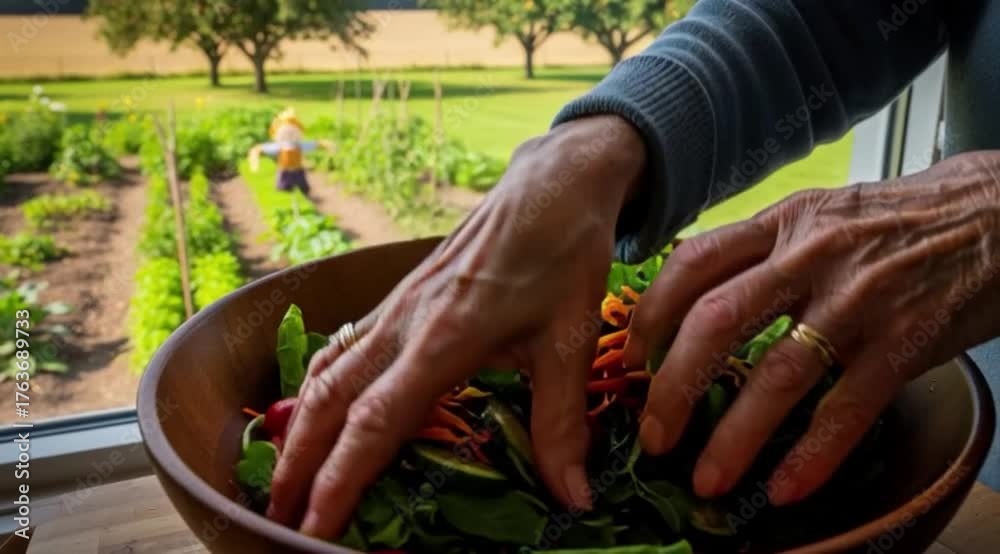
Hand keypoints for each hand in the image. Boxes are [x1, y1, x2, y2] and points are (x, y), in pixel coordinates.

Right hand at [268, 115, 646, 537]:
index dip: (339, 480)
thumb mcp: (570, 340)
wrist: (552, 183)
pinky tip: (319, 412)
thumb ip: (561, 422)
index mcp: (444, 337)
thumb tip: (573, 499)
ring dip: (298, 428)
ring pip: (326, 373)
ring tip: (283, 477)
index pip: (375, 422)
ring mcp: (397, 307)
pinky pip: (343, 349)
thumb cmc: (564, 254)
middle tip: (276, 517)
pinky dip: (317, 390)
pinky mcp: (400, 298)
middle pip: (329, 401)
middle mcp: (405, 323)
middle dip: (297, 464)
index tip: (311, 528)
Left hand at [624, 151, 999, 504]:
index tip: (631, 359)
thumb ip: (762, 250)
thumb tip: (697, 292)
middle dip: (673, 385)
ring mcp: (859, 299)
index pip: (693, 263)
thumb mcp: (820, 215)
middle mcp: (811, 256)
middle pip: (716, 321)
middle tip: (653, 434)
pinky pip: (848, 407)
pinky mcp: (906, 341)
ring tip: (706, 479)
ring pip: (777, 374)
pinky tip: (784, 486)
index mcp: (782, 222)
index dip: (652, 315)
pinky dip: (811, 453)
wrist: (997, 212)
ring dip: (733, 435)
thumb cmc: (897, 219)